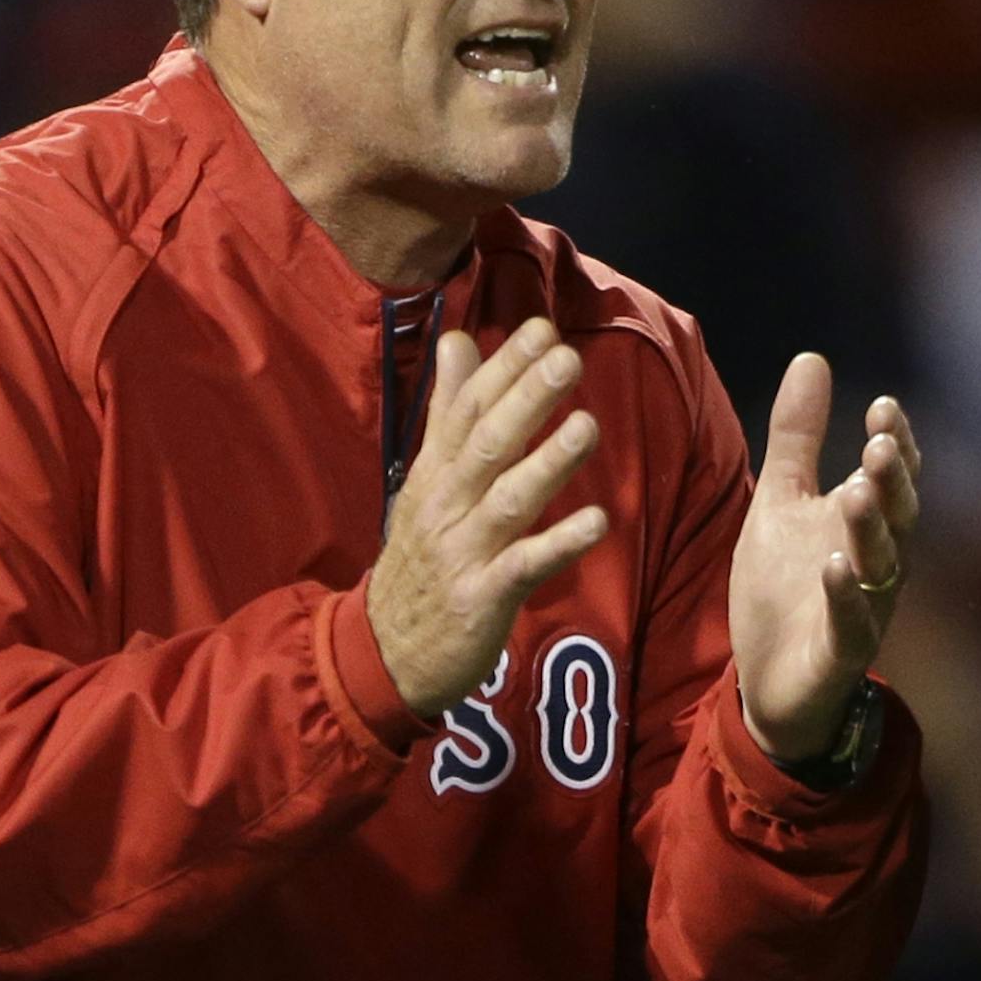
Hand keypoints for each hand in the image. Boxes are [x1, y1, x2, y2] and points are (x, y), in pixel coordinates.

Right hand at [368, 318, 607, 717]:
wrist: (382, 652)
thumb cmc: (421, 555)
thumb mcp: (426, 476)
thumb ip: (448, 408)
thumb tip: (459, 338)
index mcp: (436, 471)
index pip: (468, 408)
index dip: (504, 368)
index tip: (541, 328)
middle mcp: (447, 503)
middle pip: (487, 443)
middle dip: (527, 399)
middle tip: (567, 356)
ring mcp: (463, 552)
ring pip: (506, 500)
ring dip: (547, 463)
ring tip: (588, 426)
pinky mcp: (481, 599)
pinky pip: (523, 567)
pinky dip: (558, 544)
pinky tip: (597, 523)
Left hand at [729, 353, 922, 762]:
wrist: (768, 681)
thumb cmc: (785, 587)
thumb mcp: (781, 501)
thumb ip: (797, 436)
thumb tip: (812, 358)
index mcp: (865, 521)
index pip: (892, 474)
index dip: (894, 441)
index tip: (882, 407)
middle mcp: (876, 561)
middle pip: (898, 515)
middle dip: (893, 480)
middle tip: (880, 444)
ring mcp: (864, 607)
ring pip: (881, 565)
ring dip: (871, 530)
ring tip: (856, 492)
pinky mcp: (839, 652)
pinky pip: (852, 624)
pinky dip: (845, 596)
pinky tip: (834, 568)